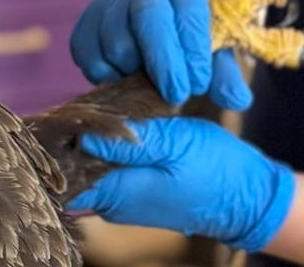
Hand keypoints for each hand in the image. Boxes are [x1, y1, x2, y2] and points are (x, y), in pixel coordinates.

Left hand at [68, 117, 295, 251]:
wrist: (248, 198)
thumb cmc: (216, 170)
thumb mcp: (175, 144)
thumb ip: (129, 141)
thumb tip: (83, 135)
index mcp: (117, 193)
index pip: (65, 174)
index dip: (55, 143)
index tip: (57, 114)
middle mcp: (111, 202)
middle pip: (73, 167)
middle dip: (73, 135)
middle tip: (80, 101)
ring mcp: (121, 200)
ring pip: (90, 165)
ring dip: (92, 138)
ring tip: (98, 107)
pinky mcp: (133, 192)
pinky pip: (108, 167)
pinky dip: (109, 146)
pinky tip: (115, 124)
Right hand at [70, 0, 251, 109]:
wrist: (146, 13)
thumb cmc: (184, 34)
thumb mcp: (211, 46)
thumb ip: (223, 72)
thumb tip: (237, 100)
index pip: (188, 7)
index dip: (193, 48)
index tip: (199, 83)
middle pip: (147, 15)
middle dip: (163, 60)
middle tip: (176, 96)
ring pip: (115, 40)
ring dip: (134, 71)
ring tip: (148, 81)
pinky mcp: (84, 22)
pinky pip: (88, 55)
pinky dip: (105, 74)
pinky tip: (123, 76)